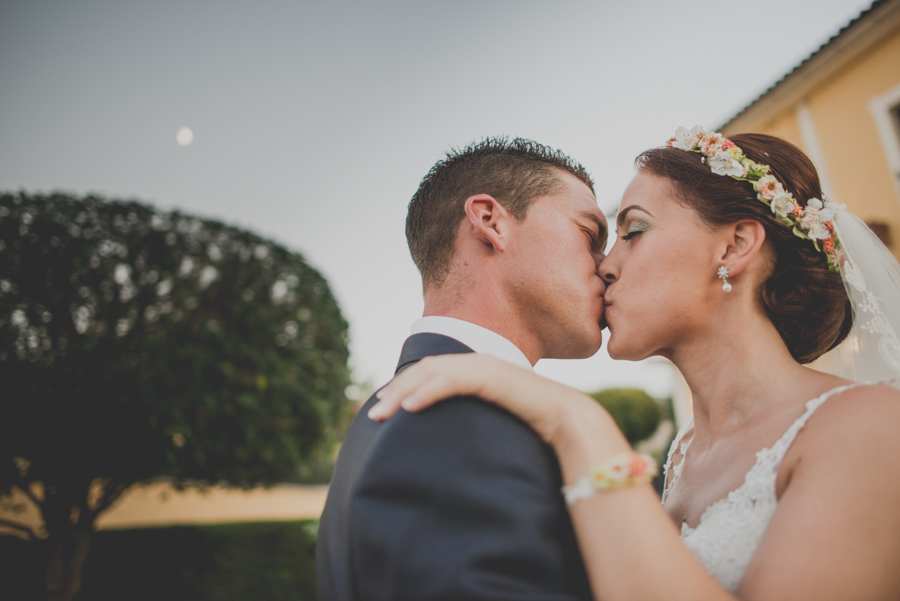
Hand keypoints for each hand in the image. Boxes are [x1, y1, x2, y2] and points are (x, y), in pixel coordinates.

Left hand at [368, 353, 609, 449]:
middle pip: (425, 369)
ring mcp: (484, 366)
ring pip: (432, 373)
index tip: (384, 403)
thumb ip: (474, 415)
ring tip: (383, 412)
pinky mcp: (490, 376)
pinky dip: (427, 392)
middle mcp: (477, 361)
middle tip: (374, 411)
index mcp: (477, 368)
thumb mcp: (493, 418)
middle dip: (396, 388)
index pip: (431, 371)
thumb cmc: (533, 425)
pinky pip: (451, 381)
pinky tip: (410, 408)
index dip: (405, 384)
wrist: (567, 421)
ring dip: (404, 391)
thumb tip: (453, 435)